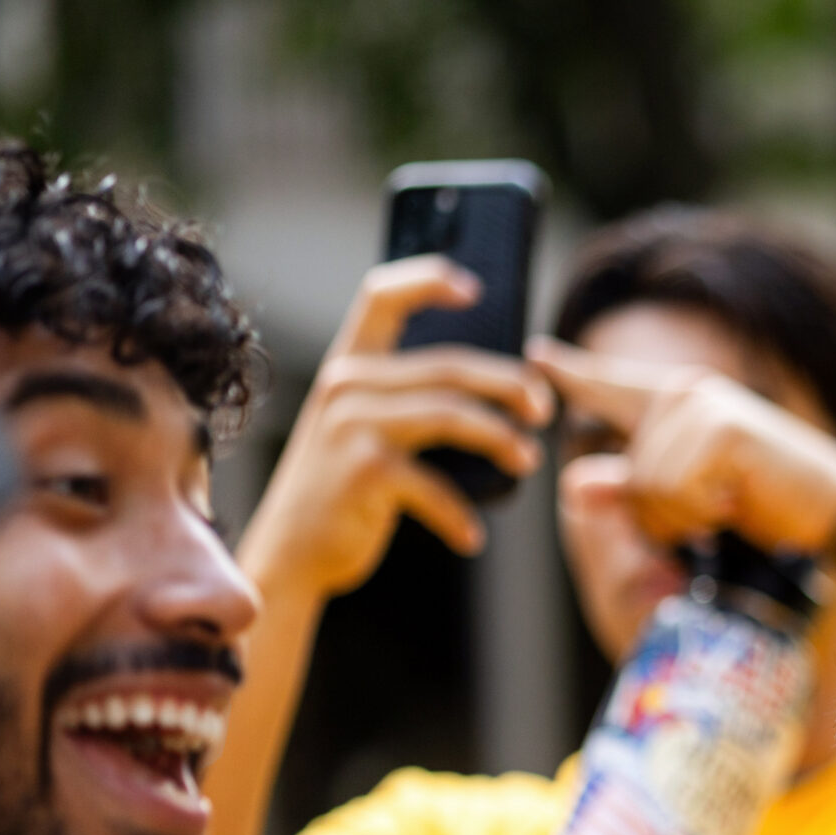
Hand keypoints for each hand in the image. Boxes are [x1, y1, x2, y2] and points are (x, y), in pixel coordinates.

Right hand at [238, 258, 551, 600]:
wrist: (290, 554)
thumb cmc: (345, 493)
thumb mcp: (367, 432)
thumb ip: (409, 400)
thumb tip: (500, 389)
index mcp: (348, 365)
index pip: (382, 296)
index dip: (428, 280)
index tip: (475, 289)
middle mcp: (345, 384)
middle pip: (449, 365)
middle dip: (509, 384)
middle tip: (545, 409)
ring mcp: (351, 425)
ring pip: (452, 413)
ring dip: (502, 439)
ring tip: (528, 460)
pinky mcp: (362, 470)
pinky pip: (434, 484)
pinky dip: (459, 515)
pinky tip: (472, 536)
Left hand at [529, 335, 835, 555]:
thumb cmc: (769, 505)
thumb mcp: (689, 503)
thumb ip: (632, 491)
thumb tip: (575, 481)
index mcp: (677, 400)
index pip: (612, 386)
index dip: (573, 373)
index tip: (537, 355)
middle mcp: (685, 392)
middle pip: (629, 474)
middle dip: (663, 514)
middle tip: (718, 510)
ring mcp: (704, 406)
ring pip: (649, 486)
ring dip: (686, 517)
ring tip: (731, 506)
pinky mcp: (722, 430)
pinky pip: (676, 491)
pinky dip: (704, 514)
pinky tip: (739, 505)